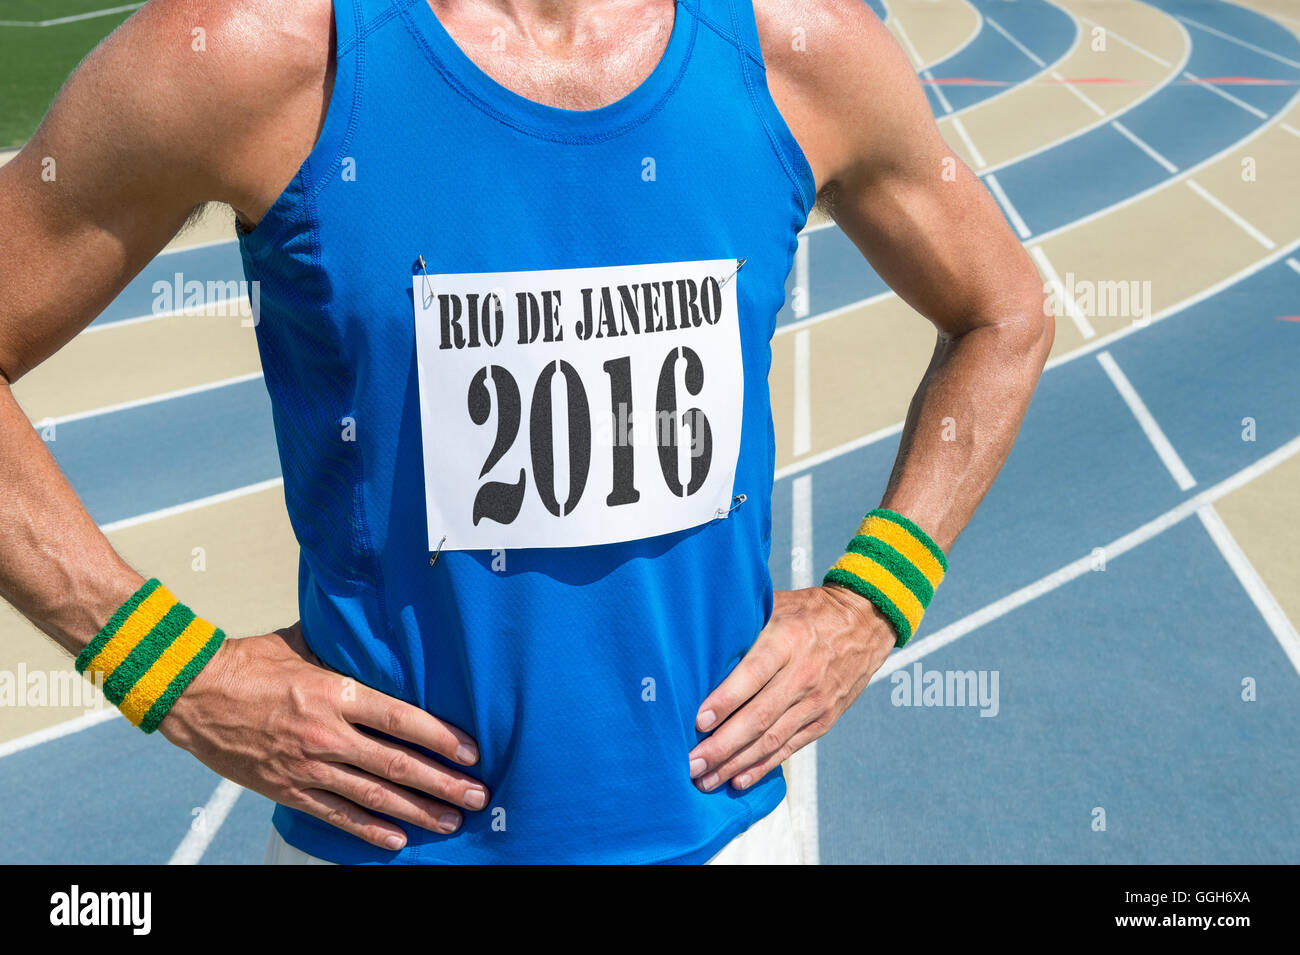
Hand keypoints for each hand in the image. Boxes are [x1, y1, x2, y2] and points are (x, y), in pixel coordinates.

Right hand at [159, 623, 486, 850]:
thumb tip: (379, 634)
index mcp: (336, 693)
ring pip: (374, 797)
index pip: (403, 719)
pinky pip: (337, 815)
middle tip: (477, 796)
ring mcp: (308, 766)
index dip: (442, 738)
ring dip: (418, 812)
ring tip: (452, 821)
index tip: (471, 751)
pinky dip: (369, 830)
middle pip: (398, 765)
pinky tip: (398, 840)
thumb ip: (345, 648)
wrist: (191, 694)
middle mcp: (327, 734)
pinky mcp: (289, 788)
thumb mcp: (305, 644)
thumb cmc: (249, 663)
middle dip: (443, 784)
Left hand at [688, 585, 894, 791]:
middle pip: (759, 716)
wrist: (865, 622)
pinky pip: (789, 747)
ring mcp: (817, 701)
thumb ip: (743, 623)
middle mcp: (804, 674)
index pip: (753, 674)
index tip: (698, 722)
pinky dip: (762, 766)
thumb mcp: (777, 604)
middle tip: (691, 763)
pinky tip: (737, 779)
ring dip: (736, 763)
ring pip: (772, 739)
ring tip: (706, 780)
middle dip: (722, 745)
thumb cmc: (807, 611)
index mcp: (787, 640)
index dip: (725, 701)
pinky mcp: (825, 719)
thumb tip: (696, 641)